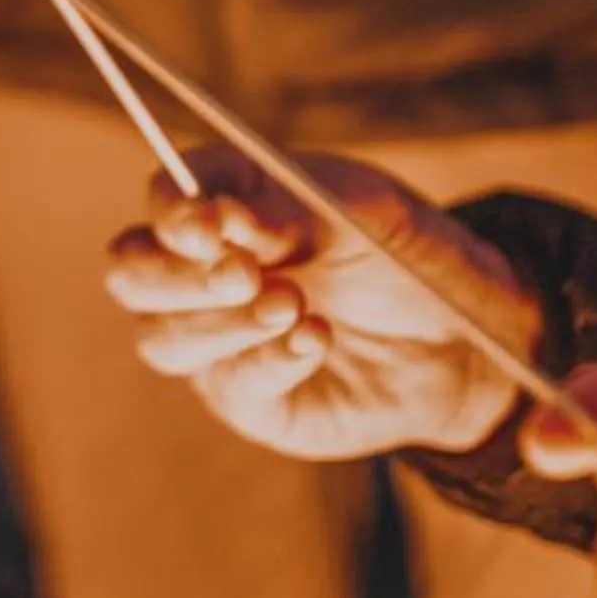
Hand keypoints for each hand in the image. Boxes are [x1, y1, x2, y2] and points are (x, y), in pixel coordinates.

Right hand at [103, 144, 539, 458]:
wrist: (465, 337)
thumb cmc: (406, 251)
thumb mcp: (362, 208)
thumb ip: (288, 208)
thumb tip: (220, 223)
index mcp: (227, 202)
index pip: (165, 198)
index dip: (174, 213)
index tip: (212, 228)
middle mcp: (203, 270)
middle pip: (131, 274)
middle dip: (176, 277)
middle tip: (245, 273)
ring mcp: (217, 338)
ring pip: (160, 338)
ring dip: (222, 323)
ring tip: (293, 307)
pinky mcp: (247, 398)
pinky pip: (227, 386)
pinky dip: (268, 361)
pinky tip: (316, 341)